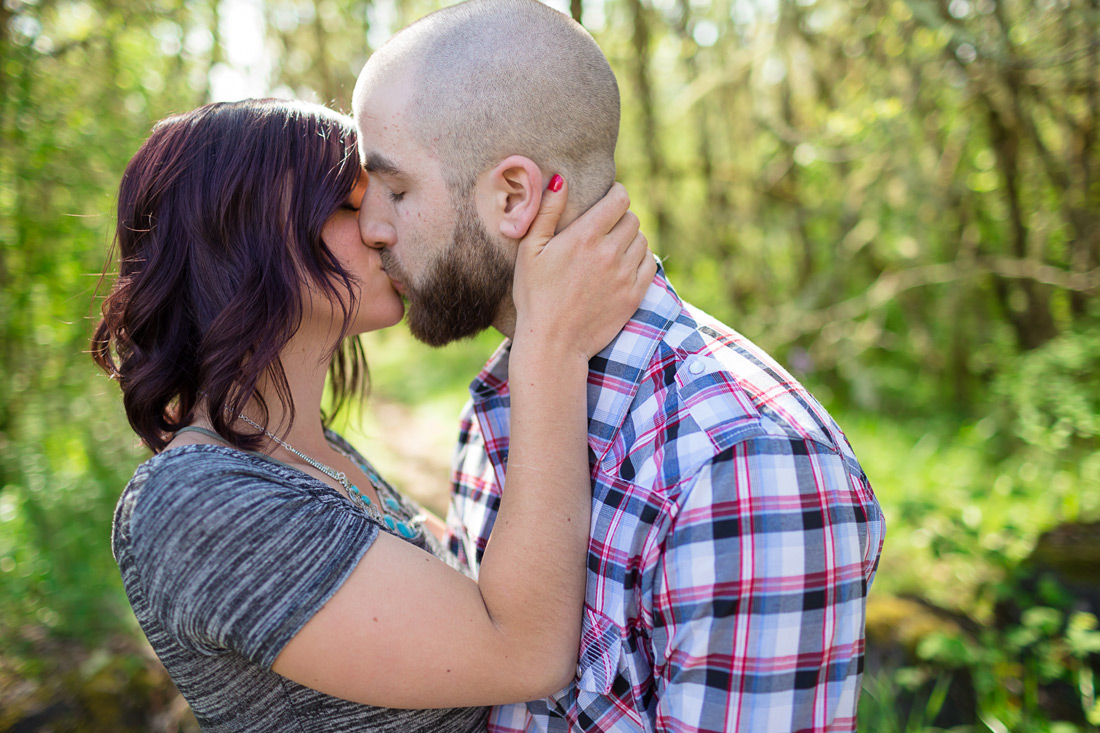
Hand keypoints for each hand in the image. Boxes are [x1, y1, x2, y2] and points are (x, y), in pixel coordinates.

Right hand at [512, 177, 655, 360]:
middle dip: (620, 217)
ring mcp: (625, 275)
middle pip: (632, 218)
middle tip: (605, 227)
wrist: (553, 343)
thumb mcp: (529, 251)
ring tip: (613, 246)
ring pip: (642, 240)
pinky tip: (624, 264)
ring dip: (630, 238)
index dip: (616, 194)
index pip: (619, 199)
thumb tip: (561, 179)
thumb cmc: (535, 296)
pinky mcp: (634, 295)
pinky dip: (641, 258)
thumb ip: (546, 212)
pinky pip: (650, 263)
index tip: (608, 199)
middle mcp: (610, 252)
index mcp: (584, 236)